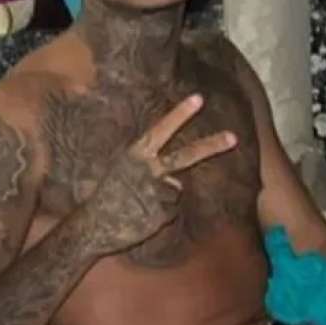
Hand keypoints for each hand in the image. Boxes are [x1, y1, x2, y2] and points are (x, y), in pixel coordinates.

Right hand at [84, 95, 237, 256]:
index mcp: (135, 155)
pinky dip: (160, 214)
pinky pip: (170, 211)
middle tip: (233, 137)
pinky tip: (141, 217)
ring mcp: (155, 191)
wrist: (91, 226)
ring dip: (163, 198)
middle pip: (186, 156)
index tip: (199, 98)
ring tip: (138, 204)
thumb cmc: (104, 196)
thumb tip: (176, 180)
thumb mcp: (119, 170)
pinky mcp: (160, 213)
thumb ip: (146, 168)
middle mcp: (147, 170)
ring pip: (175, 190)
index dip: (180, 114)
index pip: (161, 130)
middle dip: (211, 146)